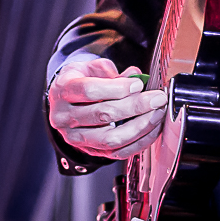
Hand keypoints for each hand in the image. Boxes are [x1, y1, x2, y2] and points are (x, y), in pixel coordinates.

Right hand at [47, 59, 167, 159]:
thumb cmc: (79, 81)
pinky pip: (117, 152)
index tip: (138, 84)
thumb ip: (112, 71)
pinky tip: (151, 129)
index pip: (89, 90)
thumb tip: (135, 75)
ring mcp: (75, 137)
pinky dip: (138, 142)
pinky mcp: (90, 151)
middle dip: (135, 106)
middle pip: (102, 114)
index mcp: (63, 90)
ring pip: (111, 138)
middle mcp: (65, 117)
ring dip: (140, 126)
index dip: (117, 88)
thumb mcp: (90, 68)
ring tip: (157, 114)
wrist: (64, 103)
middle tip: (156, 98)